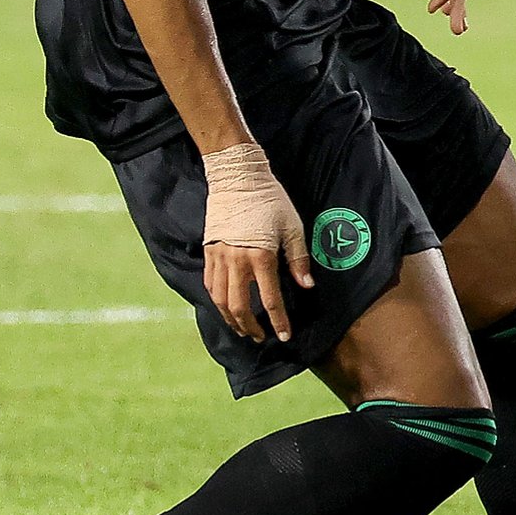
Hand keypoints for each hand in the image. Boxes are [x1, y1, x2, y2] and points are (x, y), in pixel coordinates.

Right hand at [200, 143, 311, 344]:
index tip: (284, 336)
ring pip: (219, 300)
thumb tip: (307, 286)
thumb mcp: (293, 228)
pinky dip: (217, 301)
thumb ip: (298, 260)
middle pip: (238, 307)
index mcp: (260, 256)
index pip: (270, 300)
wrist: (237, 177)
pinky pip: (209, 285)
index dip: (278, 321)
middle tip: (260, 337)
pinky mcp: (208, 252)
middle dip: (250, 327)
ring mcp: (218, 258)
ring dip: (231, 319)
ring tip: (242, 329)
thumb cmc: (270, 200)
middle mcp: (236, 261)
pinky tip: (225, 308)